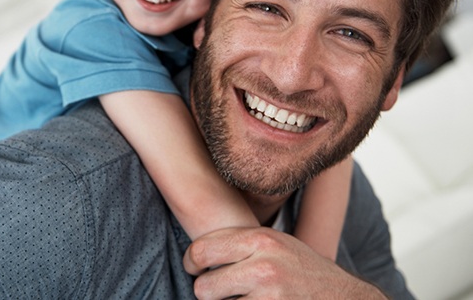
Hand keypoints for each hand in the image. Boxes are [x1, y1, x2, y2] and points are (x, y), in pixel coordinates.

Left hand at [183, 227, 386, 298]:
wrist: (343, 297)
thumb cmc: (302, 268)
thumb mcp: (276, 243)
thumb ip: (243, 242)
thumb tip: (200, 250)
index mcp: (261, 239)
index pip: (204, 249)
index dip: (192, 260)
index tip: (193, 267)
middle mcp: (263, 265)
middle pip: (205, 286)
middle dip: (206, 291)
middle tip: (216, 290)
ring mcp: (269, 295)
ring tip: (237, 297)